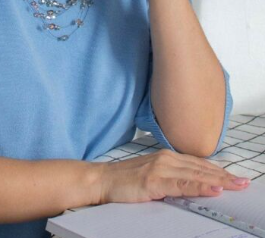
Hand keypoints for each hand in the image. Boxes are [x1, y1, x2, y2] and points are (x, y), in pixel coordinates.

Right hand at [97, 149, 250, 204]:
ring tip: (236, 185)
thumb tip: (191, 184)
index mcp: (166, 157)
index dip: (218, 171)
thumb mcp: (152, 176)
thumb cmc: (124, 180)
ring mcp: (160, 168)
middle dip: (225, 175)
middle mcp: (166, 159)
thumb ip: (171, 177)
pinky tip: (213, 188)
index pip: (198, 164)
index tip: (235, 177)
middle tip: (244, 182)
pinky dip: (200, 186)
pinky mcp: (154, 181)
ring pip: (196, 175)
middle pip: (201, 168)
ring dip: (219, 180)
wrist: (101, 180)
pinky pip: (183, 185)